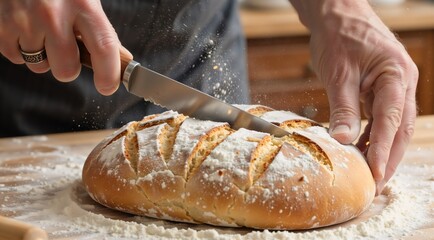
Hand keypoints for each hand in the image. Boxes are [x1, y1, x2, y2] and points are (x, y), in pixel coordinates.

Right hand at [0, 0, 127, 94]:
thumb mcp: (85, 0)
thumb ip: (101, 30)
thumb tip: (122, 59)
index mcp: (83, 4)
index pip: (103, 48)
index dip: (108, 74)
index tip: (108, 87)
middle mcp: (53, 13)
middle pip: (66, 70)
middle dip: (68, 67)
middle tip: (65, 49)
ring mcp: (24, 20)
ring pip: (40, 66)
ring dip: (43, 56)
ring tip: (41, 31)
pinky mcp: (1, 25)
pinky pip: (16, 58)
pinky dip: (21, 49)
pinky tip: (25, 28)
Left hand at [291, 0, 417, 194]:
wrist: (337, 14)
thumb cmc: (339, 36)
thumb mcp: (339, 73)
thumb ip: (343, 107)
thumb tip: (343, 141)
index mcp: (397, 75)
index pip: (392, 120)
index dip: (383, 149)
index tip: (375, 173)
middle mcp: (401, 83)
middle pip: (400, 128)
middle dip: (389, 157)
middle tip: (375, 184)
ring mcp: (393, 86)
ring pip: (392, 125)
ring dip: (381, 149)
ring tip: (369, 174)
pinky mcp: (380, 88)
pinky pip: (380, 117)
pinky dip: (371, 135)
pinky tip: (360, 149)